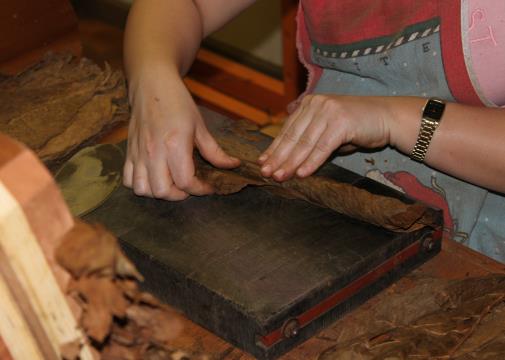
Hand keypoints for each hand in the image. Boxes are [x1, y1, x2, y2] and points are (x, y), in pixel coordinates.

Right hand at [123, 68, 239, 199]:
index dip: (200, 189)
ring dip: (158, 192)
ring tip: (171, 183)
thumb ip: (215, 151)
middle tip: (189, 187)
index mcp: (175, 144)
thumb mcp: (200, 125)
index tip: (209, 186)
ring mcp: (138, 153)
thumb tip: (233, 165)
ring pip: (142, 189)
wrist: (151, 83)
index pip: (186, 181)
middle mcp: (154, 152)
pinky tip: (153, 177)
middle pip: (162, 191)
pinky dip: (140, 184)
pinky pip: (127, 179)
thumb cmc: (177, 101)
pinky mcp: (128, 151)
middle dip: (179, 195)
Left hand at [258, 95, 393, 180]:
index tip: (262, 163)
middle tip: (266, 173)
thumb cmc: (356, 126)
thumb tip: (286, 160)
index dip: (274, 148)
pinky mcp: (341, 122)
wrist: (387, 117)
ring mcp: (328, 111)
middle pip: (293, 136)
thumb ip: (309, 139)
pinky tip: (302, 174)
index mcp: (309, 103)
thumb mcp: (327, 130)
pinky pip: (322, 147)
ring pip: (305, 143)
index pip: (287, 130)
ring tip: (280, 177)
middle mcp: (316, 104)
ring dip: (291, 162)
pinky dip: (311, 162)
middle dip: (278, 158)